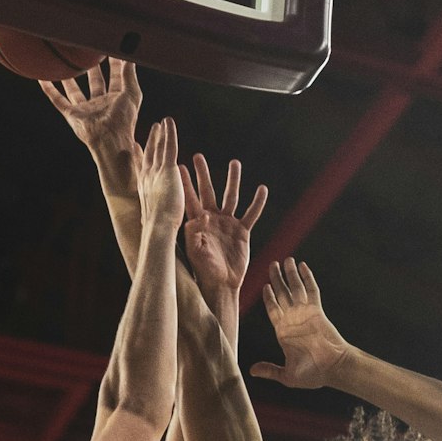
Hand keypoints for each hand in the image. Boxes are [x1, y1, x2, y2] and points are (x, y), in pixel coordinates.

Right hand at [39, 58, 141, 159]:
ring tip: (66, 63)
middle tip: (90, 50)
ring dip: (71, 77)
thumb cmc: (124, 120)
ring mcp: (86, 109)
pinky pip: (58, 100)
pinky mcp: (72, 115)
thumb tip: (130, 55)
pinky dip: (50, 90)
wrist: (109, 140)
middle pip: (96, 81)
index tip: (112, 46)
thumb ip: (129, 74)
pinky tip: (43, 80)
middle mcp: (100, 104)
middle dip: (93, 67)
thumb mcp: (132, 93)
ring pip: (75, 89)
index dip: (115, 62)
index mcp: (116, 99)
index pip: (115, 76)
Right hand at [137, 117, 184, 229]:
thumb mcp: (152, 222)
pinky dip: (168, 133)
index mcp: (145, 190)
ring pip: (158, 149)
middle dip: (151, 142)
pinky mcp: (167, 170)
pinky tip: (168, 121)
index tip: (137, 148)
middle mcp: (148, 179)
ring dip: (159, 134)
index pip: (142, 170)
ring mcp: (156, 172)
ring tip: (161, 123)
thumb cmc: (157, 232)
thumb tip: (146, 225)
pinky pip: (169, 147)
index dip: (140, 158)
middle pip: (149, 156)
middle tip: (152, 130)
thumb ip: (154, 218)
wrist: (158, 229)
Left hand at [181, 154, 266, 295]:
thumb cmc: (204, 270)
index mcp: (198, 223)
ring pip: (231, 197)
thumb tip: (198, 217)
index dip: (185, 183)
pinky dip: (257, 203)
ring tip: (235, 163)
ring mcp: (228, 224)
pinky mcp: (242, 231)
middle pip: (208, 191)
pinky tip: (262, 189)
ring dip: (233, 180)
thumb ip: (194, 234)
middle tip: (198, 156)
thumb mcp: (195, 252)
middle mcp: (212, 219)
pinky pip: (252, 214)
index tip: (178, 166)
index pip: (190, 199)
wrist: (221, 284)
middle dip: (204, 174)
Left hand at [251, 259, 348, 387]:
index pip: (273, 309)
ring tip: (287, 259)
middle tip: (272, 264)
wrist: (333, 368)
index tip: (265, 286)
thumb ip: (270, 370)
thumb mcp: (287, 375)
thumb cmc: (312, 374)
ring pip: (295, 288)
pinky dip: (307, 278)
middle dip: (276, 279)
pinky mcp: (317, 310)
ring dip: (290, 274)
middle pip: (282, 294)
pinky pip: (311, 290)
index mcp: (283, 332)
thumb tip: (252, 371)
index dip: (269, 297)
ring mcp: (305, 313)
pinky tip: (303, 266)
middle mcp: (293, 319)